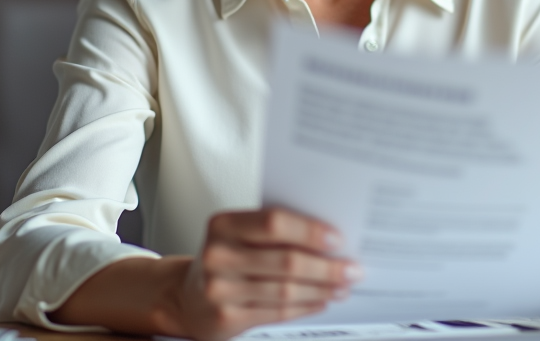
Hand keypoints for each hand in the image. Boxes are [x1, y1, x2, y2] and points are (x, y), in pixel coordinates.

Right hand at [173, 207, 361, 340]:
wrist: (186, 297)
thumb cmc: (225, 259)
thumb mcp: (239, 236)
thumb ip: (274, 232)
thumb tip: (330, 240)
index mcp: (223, 225)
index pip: (274, 223)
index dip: (310, 231)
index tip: (338, 240)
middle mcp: (218, 255)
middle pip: (286, 260)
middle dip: (327, 267)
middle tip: (353, 269)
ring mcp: (220, 289)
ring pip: (286, 290)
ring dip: (322, 289)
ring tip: (342, 286)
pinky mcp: (226, 318)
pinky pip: (278, 312)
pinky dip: (306, 306)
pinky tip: (321, 301)